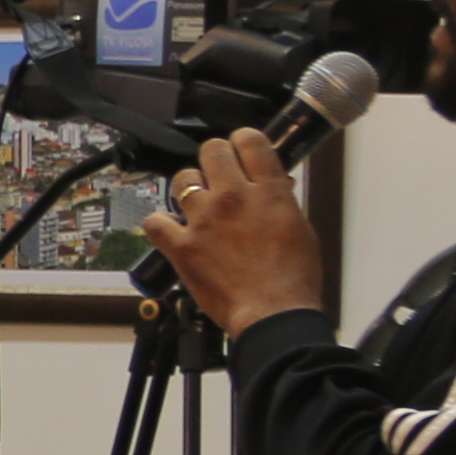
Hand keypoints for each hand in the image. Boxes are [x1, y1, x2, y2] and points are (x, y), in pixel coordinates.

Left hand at [143, 123, 326, 336]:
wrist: (273, 313)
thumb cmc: (293, 278)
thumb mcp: (301, 227)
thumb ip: (280, 200)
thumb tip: (271, 188)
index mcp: (268, 190)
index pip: (249, 141)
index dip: (243, 141)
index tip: (241, 148)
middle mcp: (234, 197)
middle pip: (212, 150)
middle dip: (215, 157)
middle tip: (219, 173)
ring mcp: (204, 220)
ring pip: (183, 178)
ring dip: (189, 187)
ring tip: (197, 202)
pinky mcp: (182, 246)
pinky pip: (155, 221)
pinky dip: (160, 224)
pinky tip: (171, 230)